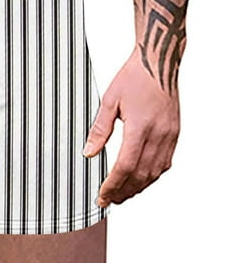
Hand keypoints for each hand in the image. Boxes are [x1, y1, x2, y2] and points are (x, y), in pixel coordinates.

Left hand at [83, 46, 179, 207]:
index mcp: (140, 127)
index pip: (125, 167)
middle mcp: (159, 134)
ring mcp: (170, 135)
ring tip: (122, 195)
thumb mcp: (109, 100)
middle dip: (124, 192)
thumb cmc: (133, 77)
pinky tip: (141, 178)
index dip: (112, 185)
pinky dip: (152, 175)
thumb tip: (89, 153)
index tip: (101, 196)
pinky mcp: (174, 132)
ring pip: (155, 172)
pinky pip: (165, 162)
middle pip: (140, 175)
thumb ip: (99, 129)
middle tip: (109, 201)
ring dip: (138, 187)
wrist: (158, 61)